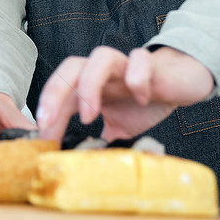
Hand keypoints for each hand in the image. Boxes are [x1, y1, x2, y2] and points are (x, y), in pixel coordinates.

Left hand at [36, 46, 213, 142]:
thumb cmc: (142, 103)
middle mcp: (102, 70)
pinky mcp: (151, 63)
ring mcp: (125, 63)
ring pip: (100, 56)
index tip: (40, 138)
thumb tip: (78, 163)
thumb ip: (97, 139)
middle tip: (48, 121)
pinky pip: (141, 59)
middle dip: (54, 92)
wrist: (178, 84)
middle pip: (71, 67)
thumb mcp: (115, 127)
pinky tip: (140, 97)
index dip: (47, 112)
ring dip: (89, 84)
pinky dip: (137, 77)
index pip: (60, 92)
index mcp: (89, 84)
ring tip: (90, 116)